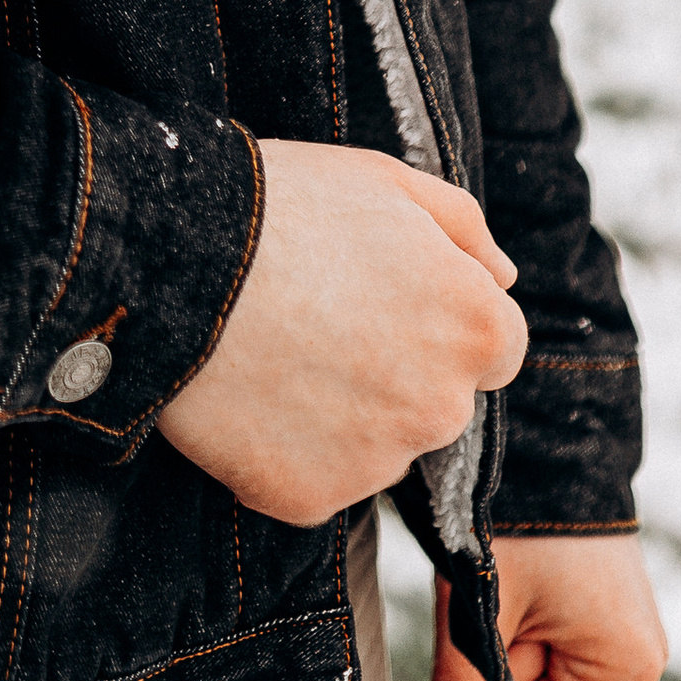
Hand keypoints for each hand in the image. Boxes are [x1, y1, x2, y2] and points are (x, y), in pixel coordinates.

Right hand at [155, 140, 527, 525]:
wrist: (177, 260)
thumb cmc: (285, 205)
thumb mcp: (386, 180)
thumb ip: (464, 227)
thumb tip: (503, 276)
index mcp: (476, 329)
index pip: (495, 347)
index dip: (440, 317)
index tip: (384, 297)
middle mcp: (443, 408)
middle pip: (435, 400)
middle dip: (394, 368)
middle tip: (319, 318)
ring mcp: (377, 463)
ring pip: (375, 443)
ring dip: (342, 412)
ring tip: (275, 350)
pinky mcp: (311, 499)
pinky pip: (312, 479)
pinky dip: (285, 449)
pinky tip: (248, 394)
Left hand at [427, 529, 666, 680]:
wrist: (545, 431)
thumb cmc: (513, 520)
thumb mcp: (479, 616)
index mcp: (626, 671)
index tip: (495, 616)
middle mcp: (639, 658)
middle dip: (503, 656)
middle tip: (500, 586)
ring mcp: (627, 629)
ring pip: (534, 669)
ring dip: (507, 629)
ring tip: (512, 569)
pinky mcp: (608, 605)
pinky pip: (546, 637)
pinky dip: (520, 609)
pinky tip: (527, 565)